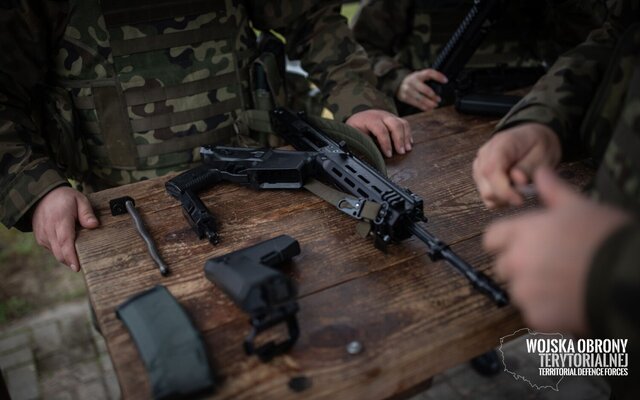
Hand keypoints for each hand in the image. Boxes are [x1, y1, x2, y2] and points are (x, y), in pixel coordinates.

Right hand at [32, 186, 99, 271]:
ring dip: (67, 257)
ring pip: (56, 253)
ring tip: (79, 254)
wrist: (41, 196)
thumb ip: (87, 213)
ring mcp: (43, 236)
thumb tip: (94, 225)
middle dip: (71, 261)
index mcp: (60, 220)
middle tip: (85, 265)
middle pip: (60, 252)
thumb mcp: (79, 199)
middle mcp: (49, 230)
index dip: (71, 256)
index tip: (77, 267)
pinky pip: (53, 250)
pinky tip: (70, 247)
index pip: (65, 241)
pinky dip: (62, 251)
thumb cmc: (63, 198)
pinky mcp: (41, 239)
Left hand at [346, 109, 411, 157]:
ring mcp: (388, 115)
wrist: (357, 118)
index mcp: (369, 119)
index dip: (386, 143)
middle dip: (399, 139)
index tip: (389, 154)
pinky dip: (408, 134)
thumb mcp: (355, 134)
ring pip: (402, 123)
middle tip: (401, 152)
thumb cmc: (356, 128)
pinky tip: (409, 143)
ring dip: (406, 137)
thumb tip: (372, 151)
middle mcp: (381, 115)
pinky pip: (404, 124)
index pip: (381, 130)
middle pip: (394, 124)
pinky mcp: (394, 118)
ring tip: (407, 149)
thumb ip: (364, 141)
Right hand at [396, 68, 447, 110]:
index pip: (429, 73)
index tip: (445, 80)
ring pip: (420, 98)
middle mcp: (412, 82)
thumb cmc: (413, 81)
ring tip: (435, 105)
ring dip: (429, 103)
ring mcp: (408, 90)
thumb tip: (442, 84)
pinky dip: (423, 107)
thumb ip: (428, 78)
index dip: (438, 76)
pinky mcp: (405, 97)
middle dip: (433, 96)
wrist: (397, 83)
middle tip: (439, 99)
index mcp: (418, 75)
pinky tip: (428, 108)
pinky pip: (415, 103)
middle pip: (425, 89)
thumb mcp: (419, 76)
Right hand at [473, 123, 561, 208]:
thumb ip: (528, 167)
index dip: (503, 189)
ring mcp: (479, 166)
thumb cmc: (538, 144)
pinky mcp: (480, 176)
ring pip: (486, 194)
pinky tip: (512, 191)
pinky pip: (487, 196)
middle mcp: (484, 155)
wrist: (531, 137)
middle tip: (525, 193)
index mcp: (500, 144)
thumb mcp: (542, 153)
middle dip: (507, 196)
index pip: (491, 170)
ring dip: (504, 198)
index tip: (520, 200)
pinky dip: (500, 199)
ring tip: (520, 190)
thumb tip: (518, 181)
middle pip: (486, 186)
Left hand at [484, 167, 629, 334]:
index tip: (522, 244)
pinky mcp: (538, 316)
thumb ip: (553, 191)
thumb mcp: (579, 206)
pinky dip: (548, 311)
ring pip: (518, 291)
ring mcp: (526, 291)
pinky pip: (534, 313)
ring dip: (534, 290)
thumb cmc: (605, 238)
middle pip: (503, 266)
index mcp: (522, 233)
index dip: (506, 241)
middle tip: (551, 264)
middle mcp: (518, 261)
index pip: (492, 238)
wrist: (629, 275)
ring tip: (564, 282)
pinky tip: (569, 300)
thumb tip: (542, 173)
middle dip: (521, 266)